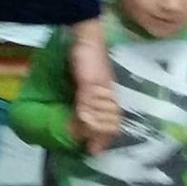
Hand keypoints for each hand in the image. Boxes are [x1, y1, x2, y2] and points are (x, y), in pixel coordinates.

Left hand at [70, 26, 118, 155]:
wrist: (83, 32)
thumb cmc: (89, 57)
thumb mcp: (89, 82)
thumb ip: (88, 103)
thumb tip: (86, 128)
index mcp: (109, 99)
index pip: (110, 125)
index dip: (103, 140)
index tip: (93, 152)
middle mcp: (104, 97)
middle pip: (105, 123)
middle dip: (98, 137)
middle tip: (85, 148)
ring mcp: (95, 91)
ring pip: (96, 116)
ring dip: (90, 128)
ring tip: (79, 139)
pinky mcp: (85, 85)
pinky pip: (86, 106)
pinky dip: (83, 117)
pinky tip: (75, 119)